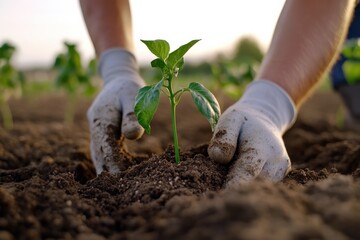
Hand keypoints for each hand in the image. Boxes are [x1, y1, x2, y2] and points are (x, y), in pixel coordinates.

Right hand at [87, 49, 144, 173]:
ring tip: (110, 184)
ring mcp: (96, 125)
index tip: (118, 178)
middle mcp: (95, 122)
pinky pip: (103, 145)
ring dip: (103, 165)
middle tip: (112, 189)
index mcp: (101, 116)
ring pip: (98, 149)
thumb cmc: (129, 86)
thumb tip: (132, 136)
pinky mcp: (102, 128)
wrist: (119, 77)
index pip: (106, 144)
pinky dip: (107, 157)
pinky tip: (113, 170)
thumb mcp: (133, 97)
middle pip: (98, 150)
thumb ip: (133, 115)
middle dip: (105, 169)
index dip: (111, 162)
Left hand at [208, 80, 296, 186]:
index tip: (221, 195)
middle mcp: (276, 159)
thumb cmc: (243, 121)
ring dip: (244, 187)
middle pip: (255, 183)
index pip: (248, 170)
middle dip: (237, 190)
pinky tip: (239, 177)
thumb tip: (218, 158)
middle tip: (218, 194)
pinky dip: (250, 185)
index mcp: (262, 145)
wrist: (264, 118)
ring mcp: (281, 168)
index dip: (234, 184)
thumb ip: (223, 136)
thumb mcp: (230, 120)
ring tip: (229, 179)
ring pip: (260, 187)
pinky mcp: (281, 175)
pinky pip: (263, 185)